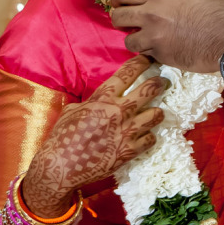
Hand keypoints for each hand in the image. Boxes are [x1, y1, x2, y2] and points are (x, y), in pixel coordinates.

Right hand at [23, 56, 167, 216]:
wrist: (60, 167)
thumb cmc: (62, 137)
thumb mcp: (73, 110)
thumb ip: (92, 102)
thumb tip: (102, 98)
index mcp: (102, 99)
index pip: (127, 74)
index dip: (140, 63)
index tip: (149, 58)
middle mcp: (118, 112)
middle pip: (149, 90)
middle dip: (159, 83)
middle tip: (162, 82)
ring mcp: (126, 131)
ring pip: (157, 115)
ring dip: (157, 113)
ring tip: (155, 113)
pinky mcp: (130, 150)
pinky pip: (151, 139)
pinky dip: (149, 137)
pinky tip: (145, 137)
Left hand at [109, 0, 223, 71]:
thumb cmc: (219, 12)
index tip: (119, 4)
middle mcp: (150, 14)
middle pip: (118, 17)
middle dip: (120, 19)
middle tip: (129, 22)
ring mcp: (153, 37)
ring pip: (128, 40)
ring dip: (135, 39)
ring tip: (145, 39)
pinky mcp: (160, 55)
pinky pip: (145, 54)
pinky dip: (150, 52)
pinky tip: (161, 48)